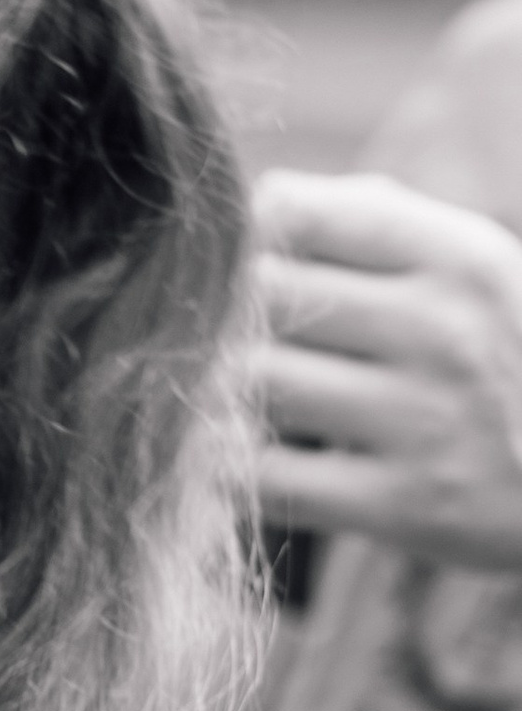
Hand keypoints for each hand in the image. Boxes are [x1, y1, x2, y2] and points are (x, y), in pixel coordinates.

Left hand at [251, 167, 521, 569]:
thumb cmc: (502, 353)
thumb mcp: (473, 268)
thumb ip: (372, 218)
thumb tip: (254, 203)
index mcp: (457, 256)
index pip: (293, 213)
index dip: (243, 237)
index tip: (242, 265)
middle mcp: (445, 332)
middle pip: (262, 296)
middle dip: (221, 314)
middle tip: (218, 335)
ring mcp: (427, 422)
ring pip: (255, 382)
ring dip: (222, 388)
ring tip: (234, 390)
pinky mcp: (405, 507)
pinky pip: (267, 476)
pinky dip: (231, 464)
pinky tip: (243, 453)